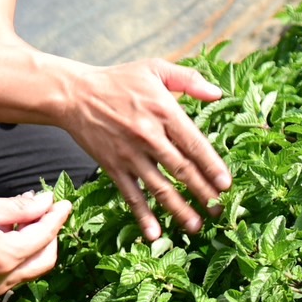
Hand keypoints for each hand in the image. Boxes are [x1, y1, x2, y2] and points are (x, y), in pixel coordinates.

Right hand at [0, 192, 72, 301]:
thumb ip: (14, 208)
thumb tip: (43, 203)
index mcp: (1, 258)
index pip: (43, 236)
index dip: (56, 216)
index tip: (63, 201)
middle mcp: (0, 281)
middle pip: (43, 260)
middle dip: (50, 234)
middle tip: (48, 210)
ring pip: (27, 270)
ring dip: (34, 245)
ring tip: (24, 217)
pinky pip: (9, 276)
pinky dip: (16, 256)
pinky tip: (4, 235)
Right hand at [66, 59, 231, 240]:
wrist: (74, 94)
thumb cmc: (118, 80)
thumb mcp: (154, 68)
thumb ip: (187, 79)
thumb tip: (217, 94)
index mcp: (163, 111)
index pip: (194, 144)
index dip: (212, 166)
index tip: (227, 184)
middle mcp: (148, 135)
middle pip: (182, 170)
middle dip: (204, 193)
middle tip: (220, 210)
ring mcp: (130, 154)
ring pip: (160, 187)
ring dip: (179, 209)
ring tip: (196, 226)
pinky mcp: (113, 166)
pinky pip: (131, 195)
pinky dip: (143, 215)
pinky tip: (154, 233)